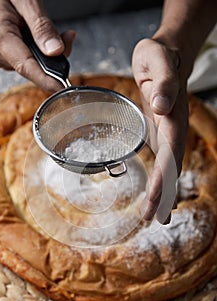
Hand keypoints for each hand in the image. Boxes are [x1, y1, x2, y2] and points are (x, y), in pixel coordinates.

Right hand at [0, 0, 75, 91]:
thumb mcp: (26, 0)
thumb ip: (41, 26)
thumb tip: (54, 51)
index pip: (25, 66)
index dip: (46, 80)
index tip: (61, 88)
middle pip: (31, 68)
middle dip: (52, 60)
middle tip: (66, 37)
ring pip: (30, 67)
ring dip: (46, 56)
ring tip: (49, 33)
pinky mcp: (1, 57)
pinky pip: (25, 63)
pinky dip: (38, 54)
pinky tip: (39, 39)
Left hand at [132, 38, 188, 223]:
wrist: (166, 54)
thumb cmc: (159, 56)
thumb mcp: (157, 60)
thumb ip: (163, 82)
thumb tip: (161, 106)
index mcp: (173, 115)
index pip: (169, 152)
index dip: (163, 176)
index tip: (155, 198)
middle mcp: (173, 128)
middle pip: (171, 166)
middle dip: (163, 193)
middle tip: (153, 218)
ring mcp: (167, 132)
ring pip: (168, 167)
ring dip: (163, 191)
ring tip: (156, 215)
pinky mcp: (159, 132)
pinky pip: (161, 160)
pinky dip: (159, 178)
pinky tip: (155, 192)